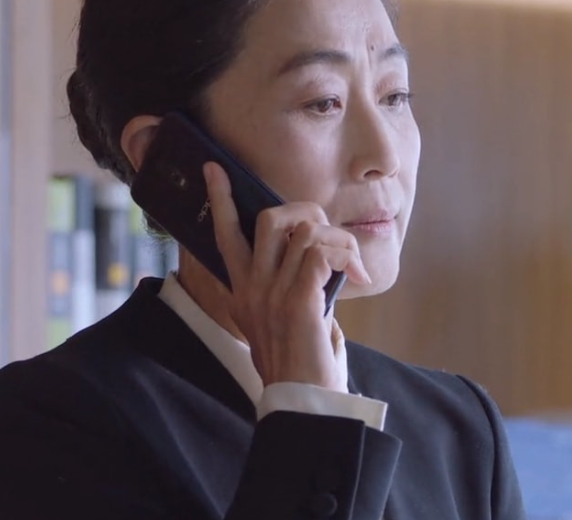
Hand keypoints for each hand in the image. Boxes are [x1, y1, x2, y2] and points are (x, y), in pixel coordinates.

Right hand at [203, 161, 370, 390]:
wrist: (301, 402)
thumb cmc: (297, 363)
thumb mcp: (275, 321)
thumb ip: (282, 286)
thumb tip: (311, 257)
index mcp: (243, 290)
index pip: (224, 234)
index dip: (220, 198)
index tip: (214, 169)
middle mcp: (252, 288)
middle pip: (272, 219)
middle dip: (307, 212)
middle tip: (329, 235)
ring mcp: (273, 294)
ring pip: (305, 231)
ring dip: (339, 240)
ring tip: (352, 266)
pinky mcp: (298, 302)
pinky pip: (322, 252)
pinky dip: (346, 255)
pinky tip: (357, 275)